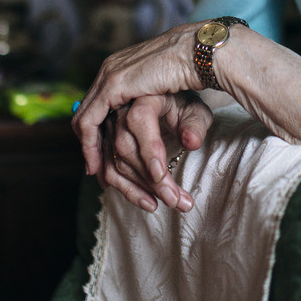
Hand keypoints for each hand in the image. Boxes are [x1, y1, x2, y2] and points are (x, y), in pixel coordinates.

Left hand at [71, 22, 202, 179]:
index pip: (95, 105)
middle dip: (89, 145)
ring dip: (89, 150)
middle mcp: (109, 70)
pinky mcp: (112, 84)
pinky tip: (96, 164)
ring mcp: (108, 76)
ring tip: (96, 172)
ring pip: (85, 122)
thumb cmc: (193, 76)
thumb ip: (167, 117)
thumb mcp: (175, 102)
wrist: (197, 54)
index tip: (102, 159)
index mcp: (119, 68)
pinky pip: (89, 122)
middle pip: (86, 114)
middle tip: (96, 171)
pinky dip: (89, 145)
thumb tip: (186, 143)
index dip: (95, 133)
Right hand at [101, 92, 213, 212]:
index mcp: (144, 97)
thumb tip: (191, 141)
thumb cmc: (181, 107)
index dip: (148, 149)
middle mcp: (120, 111)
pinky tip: (145, 201)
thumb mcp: (195, 110)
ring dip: (139, 190)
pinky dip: (124, 189)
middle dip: (150, 180)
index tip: (161, 175)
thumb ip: (195, 124)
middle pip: (127, 148)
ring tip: (166, 203)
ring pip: (115, 163)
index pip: (140, 120)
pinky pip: (107, 170)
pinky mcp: (105, 144)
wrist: (164, 104)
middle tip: (177, 200)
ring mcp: (109, 129)